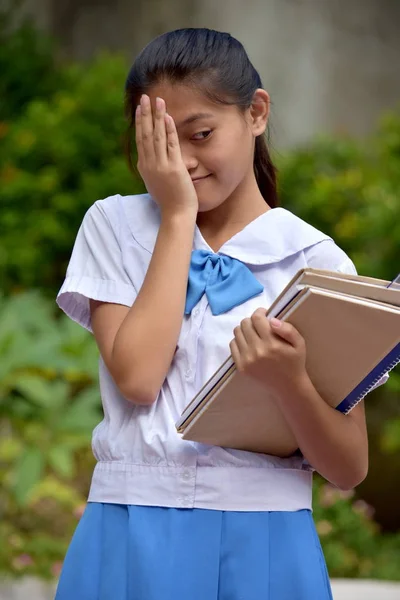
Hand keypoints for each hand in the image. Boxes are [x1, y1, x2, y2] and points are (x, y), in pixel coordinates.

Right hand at [135, 94, 198, 217]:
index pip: (140, 140)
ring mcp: (161, 166)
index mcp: (145, 167)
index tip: (140, 108)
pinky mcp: (173, 168)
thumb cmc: (169, 201)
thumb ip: (153, 170)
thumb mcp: (156, 183)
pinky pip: (170, 145)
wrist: (176, 215)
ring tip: (157, 100)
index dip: (140, 123)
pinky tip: (167, 117)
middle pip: (145, 135)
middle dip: (145, 115)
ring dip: (156, 117)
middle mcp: (150, 165)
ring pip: (156, 136)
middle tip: (144, 98)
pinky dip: (169, 130)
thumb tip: (150, 162)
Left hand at [229, 308, 307, 398]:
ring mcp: (247, 359)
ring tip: (253, 334)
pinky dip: (239, 341)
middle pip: (245, 323)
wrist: (288, 387)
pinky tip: (248, 344)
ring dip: (244, 330)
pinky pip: (232, 345)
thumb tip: (271, 319)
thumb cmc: (294, 362)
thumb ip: (287, 329)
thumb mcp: (299, 343)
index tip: (264, 314)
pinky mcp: (241, 367)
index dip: (260, 312)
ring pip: (237, 332)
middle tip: (259, 325)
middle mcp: (257, 350)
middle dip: (252, 320)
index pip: (256, 318)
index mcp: (272, 343)